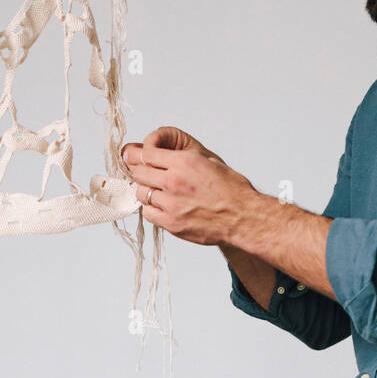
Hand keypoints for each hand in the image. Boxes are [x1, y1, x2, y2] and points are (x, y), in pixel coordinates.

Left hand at [122, 125, 259, 246]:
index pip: (146, 154)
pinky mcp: (172, 223)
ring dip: (146, 191)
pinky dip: (151, 209)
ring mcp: (171, 204)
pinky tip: (162, 207)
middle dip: (139, 172)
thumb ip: (180, 157)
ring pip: (141, 193)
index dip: (137, 156)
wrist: (242, 216)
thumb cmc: (230, 189)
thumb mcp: (207, 160)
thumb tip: (159, 155)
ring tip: (157, 192)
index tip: (134, 158)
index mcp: (184, 161)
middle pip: (139, 173)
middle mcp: (174, 181)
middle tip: (142, 174)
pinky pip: (148, 213)